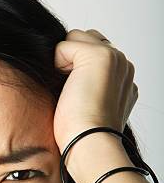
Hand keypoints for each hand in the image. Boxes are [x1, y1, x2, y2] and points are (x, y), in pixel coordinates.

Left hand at [53, 29, 138, 152]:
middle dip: (71, 58)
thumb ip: (84, 84)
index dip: (76, 67)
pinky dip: (57, 64)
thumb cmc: (82, 134)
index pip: (94, 51)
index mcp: (124, 79)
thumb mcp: (86, 105)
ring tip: (70, 90)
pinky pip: (64, 45)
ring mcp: (114, 57)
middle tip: (72, 92)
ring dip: (65, 61)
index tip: (77, 95)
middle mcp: (123, 65)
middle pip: (85, 39)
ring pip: (75, 38)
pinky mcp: (99, 56)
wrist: (89, 144)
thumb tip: (62, 73)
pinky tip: (68, 89)